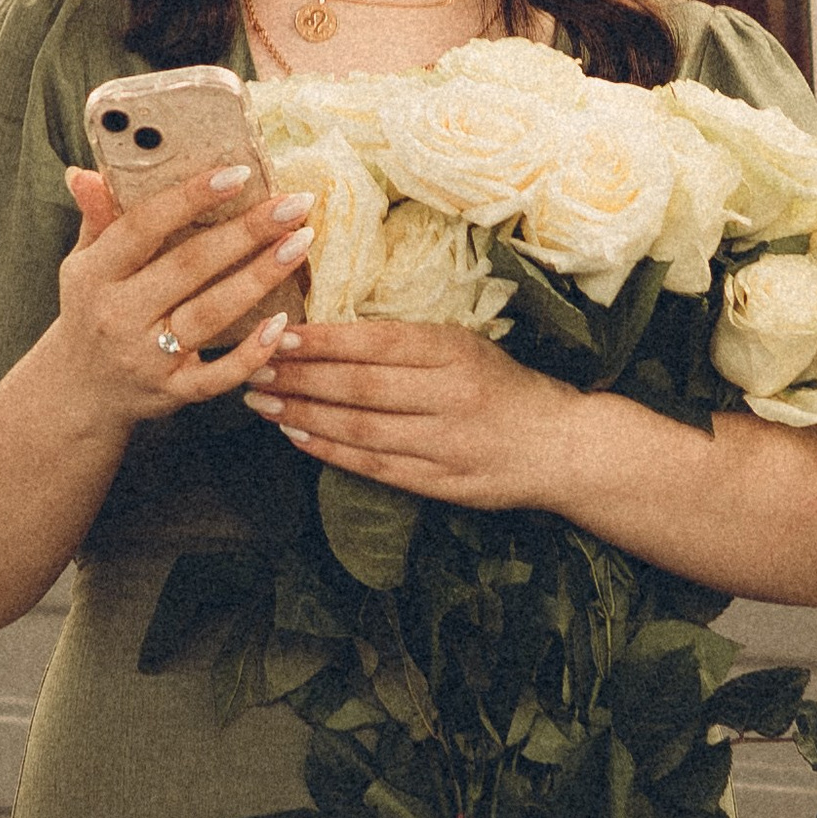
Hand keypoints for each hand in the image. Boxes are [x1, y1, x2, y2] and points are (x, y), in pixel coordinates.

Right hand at [52, 163, 315, 428]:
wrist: (80, 393)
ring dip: (260, 277)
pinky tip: (284, 325)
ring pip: (211, 314)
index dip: (190, 197)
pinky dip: (252, 353)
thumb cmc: (92, 311)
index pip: (144, 226)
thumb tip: (85, 172)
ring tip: (300, 242)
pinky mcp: (171, 392)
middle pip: (190, 265)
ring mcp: (145, 357)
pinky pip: (218, 375)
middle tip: (294, 203)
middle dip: (246, 231)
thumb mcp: (82, 264)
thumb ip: (96, 218)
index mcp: (94, 274)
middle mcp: (117, 315)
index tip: (239, 173)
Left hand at [246, 319, 589, 508]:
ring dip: (306, 416)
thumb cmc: (504, 386)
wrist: (561, 446)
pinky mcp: (443, 484)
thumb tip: (331, 333)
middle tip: (255, 369)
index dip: (323, 340)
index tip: (280, 333)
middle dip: (300, 378)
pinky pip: (376, 467)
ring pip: (361, 428)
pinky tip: (298, 438)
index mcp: (455, 352)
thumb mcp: (465, 346)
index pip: (376, 342)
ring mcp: (446, 444)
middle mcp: (450, 396)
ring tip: (264, 403)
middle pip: (360, 386)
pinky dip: (332, 452)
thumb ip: (408, 343)